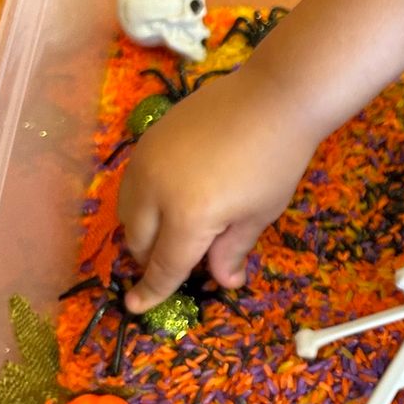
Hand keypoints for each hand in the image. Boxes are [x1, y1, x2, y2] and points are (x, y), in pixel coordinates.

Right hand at [118, 63, 317, 310]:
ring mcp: (146, 161)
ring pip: (128, 211)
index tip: (136, 307)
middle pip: (138, 241)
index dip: (152, 291)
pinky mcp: (147, 139)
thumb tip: (221, 281)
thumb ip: (231, 250)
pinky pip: (133, 182)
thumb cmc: (275, 161)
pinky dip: (143, 200)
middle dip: (152, 259)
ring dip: (143, 231)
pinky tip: (171, 197)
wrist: (273, 96)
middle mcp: (156, 191)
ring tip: (174, 231)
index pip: (164, 267)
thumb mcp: (258, 214)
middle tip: (179, 261)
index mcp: (187, 217)